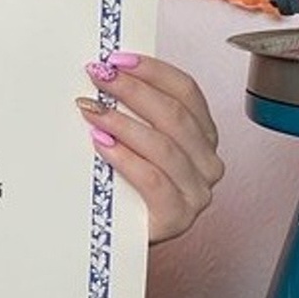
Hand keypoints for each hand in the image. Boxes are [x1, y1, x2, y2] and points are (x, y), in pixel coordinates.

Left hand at [77, 51, 223, 242]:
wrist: (116, 239)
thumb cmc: (122, 186)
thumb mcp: (131, 142)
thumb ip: (131, 112)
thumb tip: (104, 72)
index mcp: (202, 137)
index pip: (187, 91)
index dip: (152, 71)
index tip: (117, 58)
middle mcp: (207, 163)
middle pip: (174, 115)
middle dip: (132, 90)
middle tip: (98, 76)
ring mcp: (197, 192)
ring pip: (164, 146)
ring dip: (123, 122)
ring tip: (91, 109)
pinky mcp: (178, 217)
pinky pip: (153, 180)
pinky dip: (125, 158)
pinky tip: (101, 144)